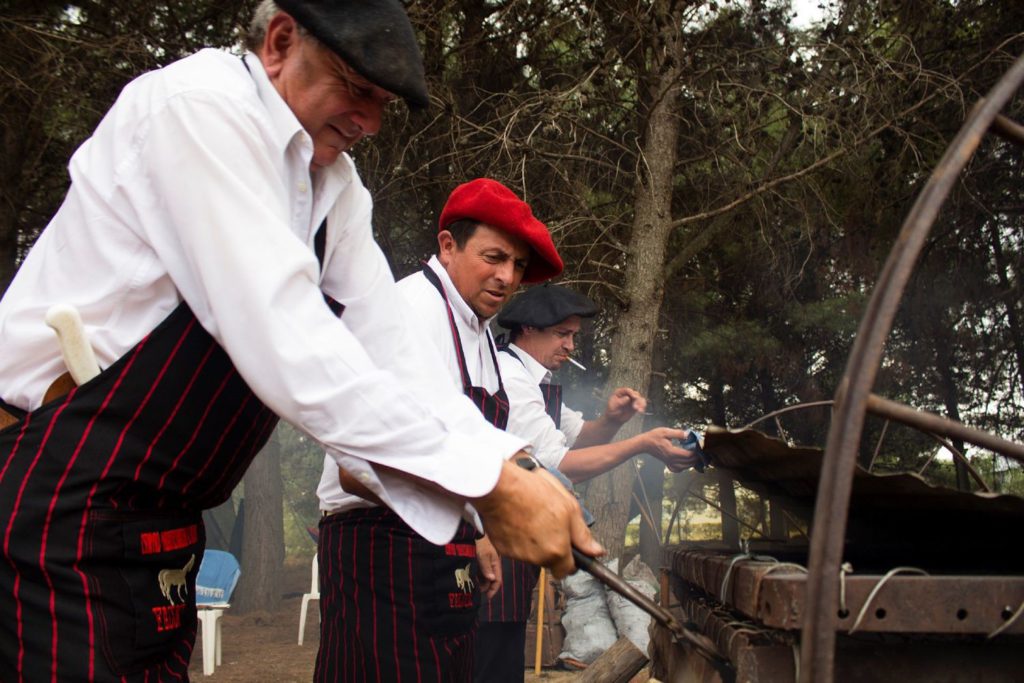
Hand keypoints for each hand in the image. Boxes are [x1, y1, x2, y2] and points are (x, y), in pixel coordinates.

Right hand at [472, 456, 603, 578]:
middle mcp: (538, 558)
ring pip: (533, 554)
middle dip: (552, 547)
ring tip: (531, 517)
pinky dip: (518, 538)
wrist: (500, 488)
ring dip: (535, 542)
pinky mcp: (503, 549)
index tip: (569, 549)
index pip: (567, 570)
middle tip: (548, 524)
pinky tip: (518, 519)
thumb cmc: (533, 492)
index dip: (570, 560)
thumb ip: (582, 534)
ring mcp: (519, 555)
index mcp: (557, 549)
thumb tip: (596, 551)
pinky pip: (516, 548)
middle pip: (550, 560)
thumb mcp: (568, 507)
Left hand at [475, 536, 502, 599]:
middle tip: (476, 593)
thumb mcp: (483, 554)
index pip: (497, 580)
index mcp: (495, 563)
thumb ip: (486, 567)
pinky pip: (479, 570)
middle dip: (485, 587)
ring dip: (480, 582)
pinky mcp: (479, 558)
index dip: (493, 590)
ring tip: (472, 586)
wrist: (474, 529)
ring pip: (485, 576)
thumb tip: (492, 579)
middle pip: (491, 579)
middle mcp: (492, 563)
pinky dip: (477, 576)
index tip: (487, 598)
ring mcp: (486, 561)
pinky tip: (471, 578)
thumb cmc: (480, 541)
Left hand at [603, 387, 646, 424]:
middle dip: (637, 400)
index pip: (627, 390)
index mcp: (620, 392)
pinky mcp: (636, 404)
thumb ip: (621, 402)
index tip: (634, 397)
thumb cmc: (612, 411)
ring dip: (641, 404)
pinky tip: (641, 411)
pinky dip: (642, 407)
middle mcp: (627, 394)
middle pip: (635, 394)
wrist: (614, 418)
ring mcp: (632, 399)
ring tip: (639, 410)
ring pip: (640, 399)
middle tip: (635, 407)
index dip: (631, 393)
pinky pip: (641, 404)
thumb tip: (628, 398)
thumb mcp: (614, 406)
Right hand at [641, 427, 701, 471]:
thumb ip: (678, 433)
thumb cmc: (653, 437)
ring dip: (691, 463)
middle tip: (701, 452)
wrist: (644, 443)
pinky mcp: (666, 462)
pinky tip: (686, 463)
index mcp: (671, 452)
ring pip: (683, 467)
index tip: (700, 447)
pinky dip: (683, 467)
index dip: (695, 452)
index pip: (687, 455)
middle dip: (696, 458)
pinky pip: (677, 469)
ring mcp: (668, 462)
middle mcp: (670, 459)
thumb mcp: (665, 431)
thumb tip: (688, 434)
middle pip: (687, 462)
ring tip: (696, 457)